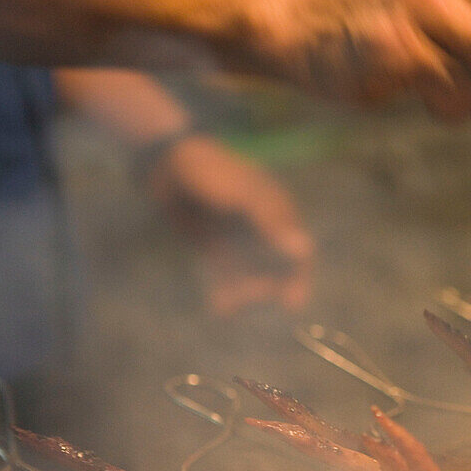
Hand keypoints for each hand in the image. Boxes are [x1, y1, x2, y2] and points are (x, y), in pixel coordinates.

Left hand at [146, 135, 315, 316]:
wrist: (165, 165)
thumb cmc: (211, 172)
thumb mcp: (244, 195)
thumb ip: (273, 224)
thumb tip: (306, 251)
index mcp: (278, 211)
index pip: (297, 249)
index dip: (298, 276)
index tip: (291, 302)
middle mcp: (262, 228)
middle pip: (275, 267)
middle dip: (265, 287)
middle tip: (250, 300)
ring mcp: (239, 238)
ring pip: (250, 273)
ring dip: (242, 291)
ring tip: (226, 303)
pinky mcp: (216, 247)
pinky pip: (225, 273)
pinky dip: (224, 288)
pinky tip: (219, 304)